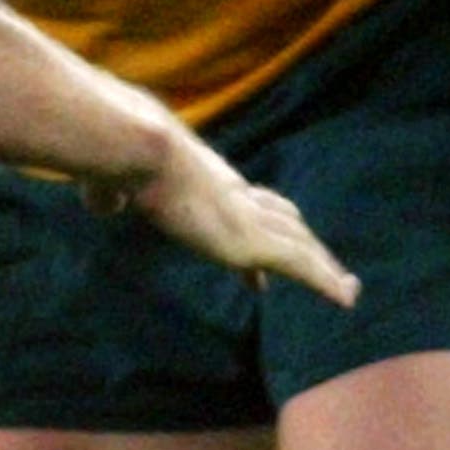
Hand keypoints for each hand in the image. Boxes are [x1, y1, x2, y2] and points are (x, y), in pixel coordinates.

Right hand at [111, 129, 358, 307]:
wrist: (140, 151)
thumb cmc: (120, 159)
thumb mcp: (107, 178)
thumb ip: (107, 192)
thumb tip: (101, 201)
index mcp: (206, 180)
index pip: (244, 204)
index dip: (261, 222)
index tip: (263, 247)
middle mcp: (236, 196)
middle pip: (283, 221)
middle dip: (303, 242)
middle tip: (325, 264)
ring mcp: (249, 219)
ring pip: (300, 244)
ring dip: (324, 265)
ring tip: (347, 287)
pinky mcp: (254, 242)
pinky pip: (301, 266)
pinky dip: (325, 283)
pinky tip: (346, 299)